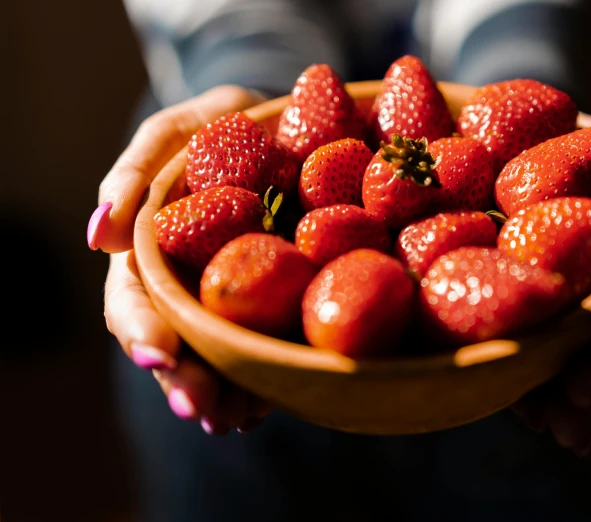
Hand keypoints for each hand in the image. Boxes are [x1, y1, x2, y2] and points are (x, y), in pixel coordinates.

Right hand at [89, 85, 271, 433]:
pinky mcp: (264, 305)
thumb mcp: (174, 134)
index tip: (158, 355)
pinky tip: (270, 399)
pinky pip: (257, 347)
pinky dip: (261, 376)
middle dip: (183, 380)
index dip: (141, 330)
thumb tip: (99, 237)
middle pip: (174, 343)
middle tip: (203, 411)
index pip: (134, 300)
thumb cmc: (215, 126)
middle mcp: (182, 285)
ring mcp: (223, 299)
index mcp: (150, 252)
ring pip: (213, 358)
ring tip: (238, 420)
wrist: (275, 131)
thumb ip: (134, 176)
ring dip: (222, 394)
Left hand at [510, 112, 590, 455]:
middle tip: (576, 404)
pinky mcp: (509, 308)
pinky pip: (518, 350)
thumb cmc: (573, 142)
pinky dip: (519, 380)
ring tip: (548, 424)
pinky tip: (518, 407)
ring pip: (562, 360)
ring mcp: (552, 305)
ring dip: (559, 397)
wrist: (500, 142)